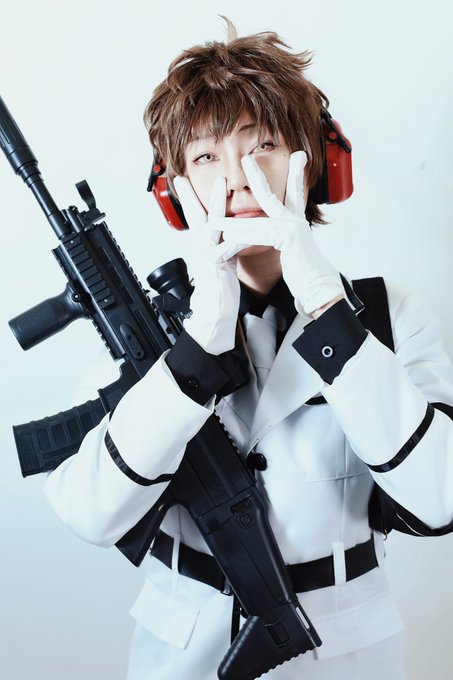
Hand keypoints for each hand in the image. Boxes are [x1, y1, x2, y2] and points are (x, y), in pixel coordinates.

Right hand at [173, 175, 247, 354]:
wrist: (214, 314)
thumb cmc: (220, 292)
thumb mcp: (222, 264)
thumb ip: (223, 247)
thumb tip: (229, 236)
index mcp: (204, 246)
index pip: (197, 216)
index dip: (192, 197)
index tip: (184, 179)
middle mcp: (201, 248)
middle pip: (196, 214)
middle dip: (195, 192)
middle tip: (192, 173)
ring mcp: (205, 255)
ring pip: (210, 224)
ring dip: (215, 203)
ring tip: (220, 186)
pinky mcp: (213, 266)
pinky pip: (225, 247)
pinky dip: (235, 236)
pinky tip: (243, 227)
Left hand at [218, 151, 344, 316]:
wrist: (318, 289)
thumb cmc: (304, 273)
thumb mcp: (292, 250)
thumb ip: (282, 238)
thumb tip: (276, 236)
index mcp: (296, 222)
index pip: (292, 194)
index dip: (292, 175)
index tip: (295, 156)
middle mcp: (296, 221)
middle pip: (273, 194)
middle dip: (258, 175)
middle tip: (247, 159)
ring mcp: (293, 229)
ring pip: (259, 220)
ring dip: (234, 222)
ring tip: (214, 221)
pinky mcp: (289, 240)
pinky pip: (260, 235)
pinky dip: (243, 236)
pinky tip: (228, 235)